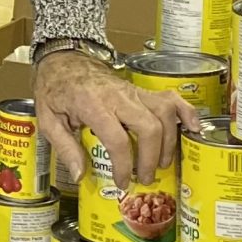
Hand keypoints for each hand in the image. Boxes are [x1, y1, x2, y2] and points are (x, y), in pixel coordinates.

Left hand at [33, 52, 198, 187]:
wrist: (63, 59)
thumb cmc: (55, 89)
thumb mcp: (48, 120)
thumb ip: (65, 148)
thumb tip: (81, 175)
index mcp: (93, 105)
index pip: (118, 139)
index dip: (123, 165)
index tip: (122, 182)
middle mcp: (119, 96)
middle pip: (149, 127)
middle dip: (151, 157)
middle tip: (145, 177)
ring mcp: (134, 91)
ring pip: (164, 114)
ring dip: (169, 142)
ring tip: (162, 163)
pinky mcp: (142, 90)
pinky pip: (170, 98)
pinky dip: (185, 112)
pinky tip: (193, 128)